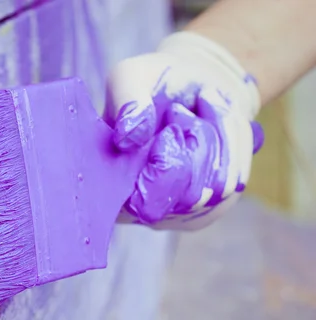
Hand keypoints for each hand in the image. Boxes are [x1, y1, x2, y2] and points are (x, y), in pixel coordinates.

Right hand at [105, 31, 264, 229]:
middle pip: (189, 196)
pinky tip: (213, 126)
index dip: (163, 167)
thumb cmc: (155, 82)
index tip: (167, 129)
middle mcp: (142, 210)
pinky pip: (237, 178)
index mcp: (110, 186)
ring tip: (196, 114)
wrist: (194, 81)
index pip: (143, 202)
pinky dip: (233, 143)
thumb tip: (128, 139)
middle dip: (194, 142)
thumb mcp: (131, 76)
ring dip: (214, 137)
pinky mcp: (216, 206)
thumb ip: (127, 102)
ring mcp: (181, 214)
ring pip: (219, 186)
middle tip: (180, 112)